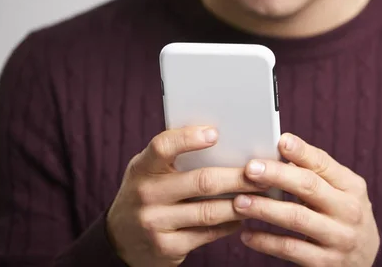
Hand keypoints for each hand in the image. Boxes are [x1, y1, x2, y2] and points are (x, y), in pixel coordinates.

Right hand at [106, 126, 265, 266]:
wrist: (120, 240)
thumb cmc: (146, 194)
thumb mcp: (149, 171)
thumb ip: (174, 157)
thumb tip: (222, 138)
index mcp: (142, 168)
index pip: (163, 147)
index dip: (189, 138)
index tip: (215, 133)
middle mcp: (146, 194)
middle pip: (201, 181)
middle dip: (238, 176)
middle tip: (261, 171)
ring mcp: (155, 223)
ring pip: (210, 211)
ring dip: (240, 202)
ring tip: (262, 193)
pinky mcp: (168, 247)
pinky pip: (208, 233)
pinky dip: (230, 224)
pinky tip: (242, 215)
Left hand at [232, 133, 379, 266]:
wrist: (366, 261)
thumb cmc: (342, 216)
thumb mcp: (340, 192)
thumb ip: (315, 172)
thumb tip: (280, 149)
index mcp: (352, 186)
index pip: (324, 164)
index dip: (301, 151)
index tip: (280, 141)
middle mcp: (349, 211)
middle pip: (309, 187)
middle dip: (277, 176)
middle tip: (250, 169)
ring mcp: (338, 238)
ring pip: (296, 218)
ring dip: (265, 208)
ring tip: (239, 201)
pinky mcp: (325, 263)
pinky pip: (289, 249)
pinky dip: (265, 241)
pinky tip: (246, 233)